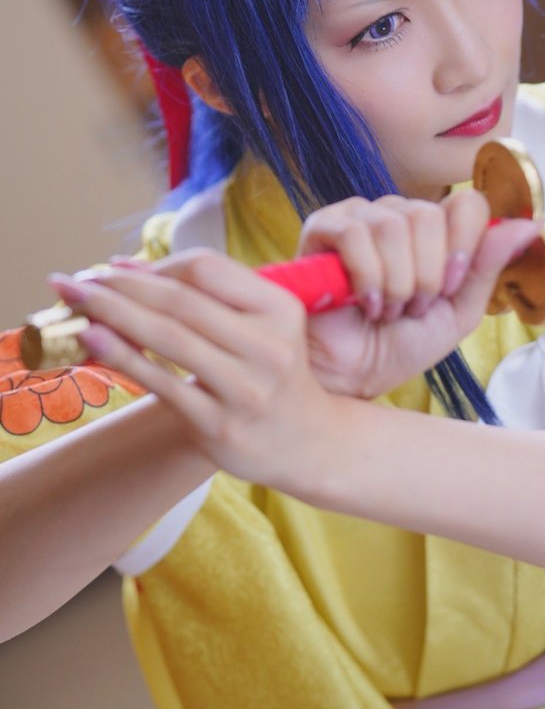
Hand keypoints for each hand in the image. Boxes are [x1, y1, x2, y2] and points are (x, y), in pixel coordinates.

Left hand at [47, 252, 340, 489]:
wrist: (307, 442)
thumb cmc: (272, 374)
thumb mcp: (263, 325)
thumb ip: (206, 297)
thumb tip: (124, 270)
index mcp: (281, 309)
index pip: (206, 270)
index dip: (154, 266)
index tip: (114, 268)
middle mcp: (269, 347)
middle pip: (180, 302)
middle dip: (119, 286)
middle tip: (74, 280)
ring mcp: (246, 389)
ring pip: (167, 338)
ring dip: (112, 314)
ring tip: (72, 301)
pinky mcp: (220, 426)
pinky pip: (162, 384)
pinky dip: (123, 357)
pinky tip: (93, 340)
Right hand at [297, 189, 540, 396]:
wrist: (352, 378)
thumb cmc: (398, 347)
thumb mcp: (457, 312)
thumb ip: (487, 267)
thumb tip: (530, 225)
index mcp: (434, 231)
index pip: (467, 203)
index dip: (463, 246)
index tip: (449, 288)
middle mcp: (398, 215)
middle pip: (429, 214)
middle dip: (426, 275)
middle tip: (412, 307)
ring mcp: (359, 217)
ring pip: (393, 225)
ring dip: (396, 283)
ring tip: (386, 310)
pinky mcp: (322, 228)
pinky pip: (355, 233)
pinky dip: (367, 276)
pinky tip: (365, 302)